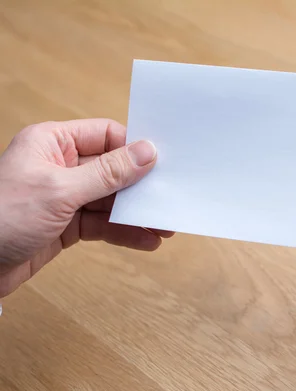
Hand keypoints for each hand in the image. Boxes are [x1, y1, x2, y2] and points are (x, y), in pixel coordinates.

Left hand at [0, 119, 172, 297]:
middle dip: (140, 187)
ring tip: (164, 226)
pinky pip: (102, 224)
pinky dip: (123, 232)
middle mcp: (60, 166)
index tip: (162, 163)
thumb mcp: (60, 190)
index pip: (105, 135)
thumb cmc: (0, 218)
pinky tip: (145, 240)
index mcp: (52, 143)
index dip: (134, 148)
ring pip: (110, 200)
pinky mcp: (65, 225)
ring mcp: (63, 197)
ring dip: (136, 214)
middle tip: (168, 198)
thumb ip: (107, 173)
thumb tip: (147, 152)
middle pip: (112, 170)